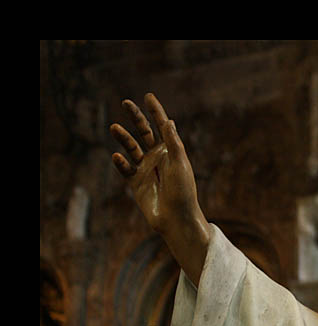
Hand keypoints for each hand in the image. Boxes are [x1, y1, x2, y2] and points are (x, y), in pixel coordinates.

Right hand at [110, 93, 203, 235]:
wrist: (176, 218)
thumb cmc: (183, 191)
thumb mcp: (180, 164)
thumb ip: (173, 143)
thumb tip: (169, 121)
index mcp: (172, 152)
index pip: (162, 127)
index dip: (156, 111)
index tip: (149, 96)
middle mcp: (158, 157)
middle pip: (144, 132)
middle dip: (136, 117)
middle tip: (126, 102)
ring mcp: (146, 169)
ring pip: (131, 148)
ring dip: (123, 138)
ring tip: (114, 128)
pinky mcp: (136, 183)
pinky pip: (125, 168)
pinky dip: (120, 162)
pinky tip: (117, 157)